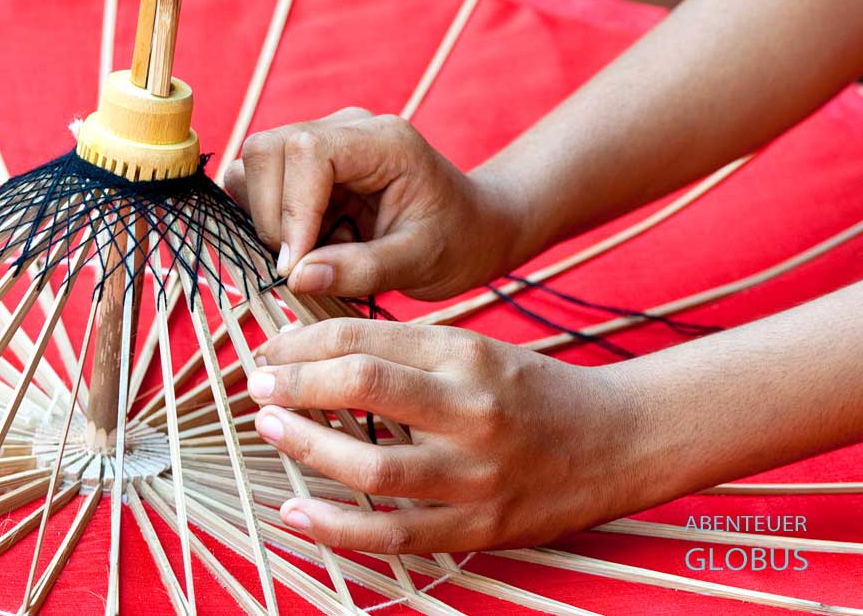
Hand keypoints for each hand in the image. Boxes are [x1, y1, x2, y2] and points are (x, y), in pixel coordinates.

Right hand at [224, 108, 526, 300]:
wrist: (470, 229)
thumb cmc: (455, 242)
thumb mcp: (420, 264)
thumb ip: (361, 269)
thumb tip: (295, 277)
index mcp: (384, 142)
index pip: (307, 153)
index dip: (291, 211)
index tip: (297, 267)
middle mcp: (347, 130)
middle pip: (267, 150)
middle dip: (271, 217)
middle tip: (302, 266)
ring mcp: (323, 142)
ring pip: (253, 164)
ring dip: (265, 218)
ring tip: (311, 252)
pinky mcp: (306, 166)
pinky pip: (258, 182)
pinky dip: (265, 218)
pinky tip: (306, 243)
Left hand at [247, 318, 645, 553]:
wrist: (615, 442)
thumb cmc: (533, 391)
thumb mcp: (474, 350)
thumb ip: (405, 353)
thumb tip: (319, 353)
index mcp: (466, 355)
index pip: (364, 339)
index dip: (303, 343)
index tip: (272, 351)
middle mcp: (470, 410)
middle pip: (363, 388)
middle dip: (296, 384)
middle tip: (259, 386)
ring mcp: (475, 475)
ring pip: (371, 467)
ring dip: (307, 448)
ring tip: (272, 429)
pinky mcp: (479, 528)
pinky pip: (394, 535)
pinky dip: (336, 528)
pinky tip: (294, 514)